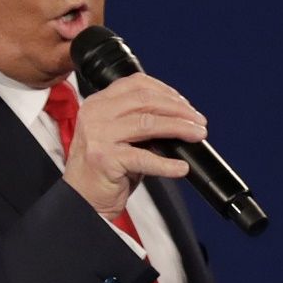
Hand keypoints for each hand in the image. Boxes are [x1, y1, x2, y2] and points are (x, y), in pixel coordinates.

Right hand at [61, 72, 206, 218]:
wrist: (82, 199)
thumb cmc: (105, 169)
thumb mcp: (120, 137)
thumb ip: (142, 122)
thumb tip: (182, 119)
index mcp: (99, 103)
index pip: (136, 84)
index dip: (167, 91)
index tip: (187, 105)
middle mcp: (95, 114)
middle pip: (146, 100)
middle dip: (179, 110)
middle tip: (199, 122)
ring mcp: (98, 135)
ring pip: (148, 123)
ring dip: (179, 128)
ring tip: (198, 135)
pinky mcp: (105, 159)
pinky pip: (144, 158)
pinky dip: (167, 164)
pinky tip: (181, 167)